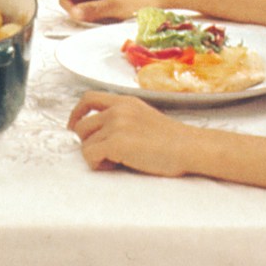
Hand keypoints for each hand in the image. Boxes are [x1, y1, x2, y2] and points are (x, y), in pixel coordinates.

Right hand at [59, 0, 157, 23]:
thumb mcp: (116, 7)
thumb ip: (93, 10)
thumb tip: (73, 14)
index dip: (66, 2)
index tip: (77, 16)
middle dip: (78, 8)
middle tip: (92, 19)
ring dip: (89, 11)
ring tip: (104, 18)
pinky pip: (96, 1)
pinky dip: (98, 10)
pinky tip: (110, 16)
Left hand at [68, 91, 191, 174]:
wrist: (191, 148)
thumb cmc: (173, 141)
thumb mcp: (145, 117)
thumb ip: (123, 118)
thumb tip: (101, 133)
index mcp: (125, 101)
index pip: (88, 98)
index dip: (76, 113)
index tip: (74, 127)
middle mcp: (117, 109)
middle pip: (81, 126)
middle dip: (88, 142)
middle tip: (107, 155)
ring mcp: (116, 125)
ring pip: (84, 143)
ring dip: (96, 155)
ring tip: (118, 161)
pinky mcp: (116, 143)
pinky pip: (89, 156)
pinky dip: (97, 164)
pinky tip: (116, 166)